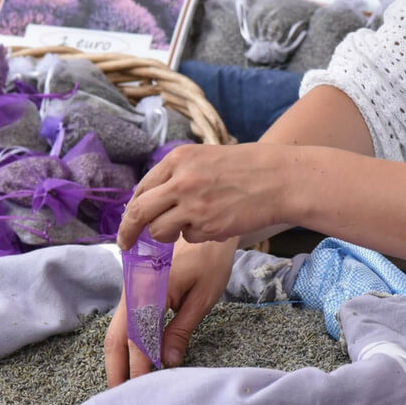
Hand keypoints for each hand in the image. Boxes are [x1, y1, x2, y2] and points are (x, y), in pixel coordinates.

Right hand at [104, 237, 236, 387]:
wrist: (202, 217)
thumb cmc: (209, 257)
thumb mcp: (202, 296)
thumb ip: (181, 330)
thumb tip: (167, 362)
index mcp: (147, 290)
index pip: (139, 340)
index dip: (139, 368)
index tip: (143, 394)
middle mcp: (131, 290)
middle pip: (116, 337)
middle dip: (117, 368)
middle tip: (118, 398)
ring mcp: (130, 288)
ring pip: (117, 329)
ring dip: (119, 356)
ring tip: (124, 384)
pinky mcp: (135, 287)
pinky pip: (125, 319)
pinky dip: (126, 341)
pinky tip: (135, 357)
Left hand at [117, 143, 296, 250]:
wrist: (280, 179)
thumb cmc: (244, 168)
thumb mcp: (203, 159)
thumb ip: (175, 176)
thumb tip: (147, 202)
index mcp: (176, 159)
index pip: (140, 190)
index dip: (130, 212)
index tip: (127, 225)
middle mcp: (180, 181)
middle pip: (139, 212)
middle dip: (128, 232)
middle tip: (125, 245)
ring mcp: (193, 205)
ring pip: (159, 231)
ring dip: (168, 235)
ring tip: (190, 225)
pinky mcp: (207, 226)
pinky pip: (188, 238)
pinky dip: (197, 236)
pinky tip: (216, 222)